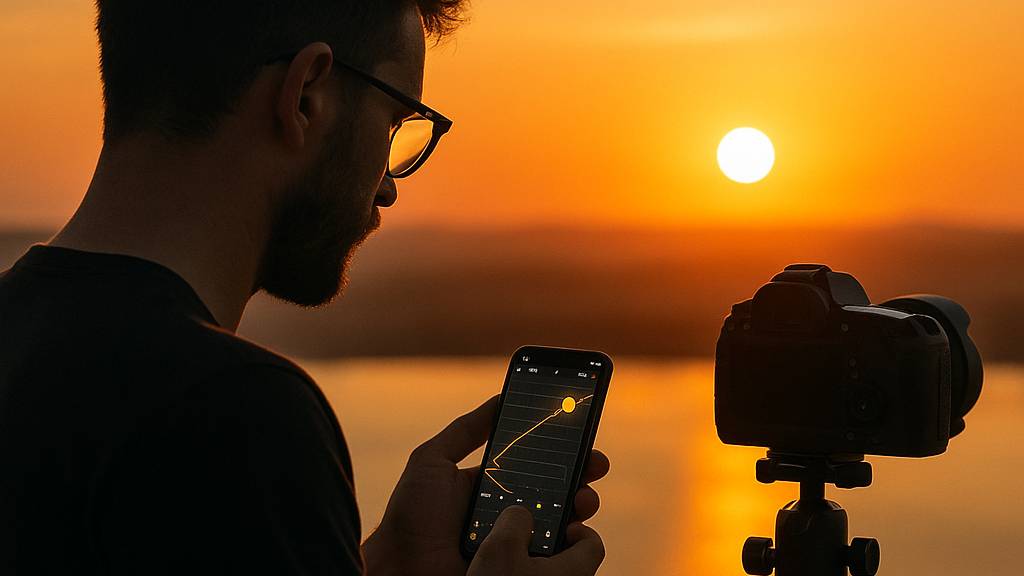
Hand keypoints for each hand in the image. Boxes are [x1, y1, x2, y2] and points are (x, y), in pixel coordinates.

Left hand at [361, 394, 609, 575]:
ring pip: (564, 520)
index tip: (582, 434)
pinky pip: (557, 554)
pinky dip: (573, 541)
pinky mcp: (522, 567)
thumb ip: (465, 430)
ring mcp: (518, 541)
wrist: (400, 568)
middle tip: (595, 464)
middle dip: (582, 473)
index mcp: (492, 484)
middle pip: (558, 488)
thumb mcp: (432, 461)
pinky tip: (575, 528)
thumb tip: (501, 397)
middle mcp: (509, 511)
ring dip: (582, 503)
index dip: (561, 450)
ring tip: (584, 497)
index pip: (535, 463)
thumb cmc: (410, 516)